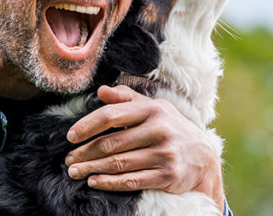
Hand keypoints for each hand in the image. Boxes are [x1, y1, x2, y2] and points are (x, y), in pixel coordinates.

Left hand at [64, 85, 225, 210]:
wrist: (204, 157)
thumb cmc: (171, 128)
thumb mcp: (154, 108)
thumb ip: (127, 98)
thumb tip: (102, 91)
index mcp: (152, 109)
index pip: (111, 115)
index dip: (87, 126)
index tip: (71, 136)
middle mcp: (159, 129)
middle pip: (112, 143)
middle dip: (85, 152)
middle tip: (69, 159)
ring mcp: (164, 153)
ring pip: (119, 163)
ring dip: (92, 168)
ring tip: (75, 171)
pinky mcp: (167, 175)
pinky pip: (131, 180)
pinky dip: (109, 182)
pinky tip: (94, 181)